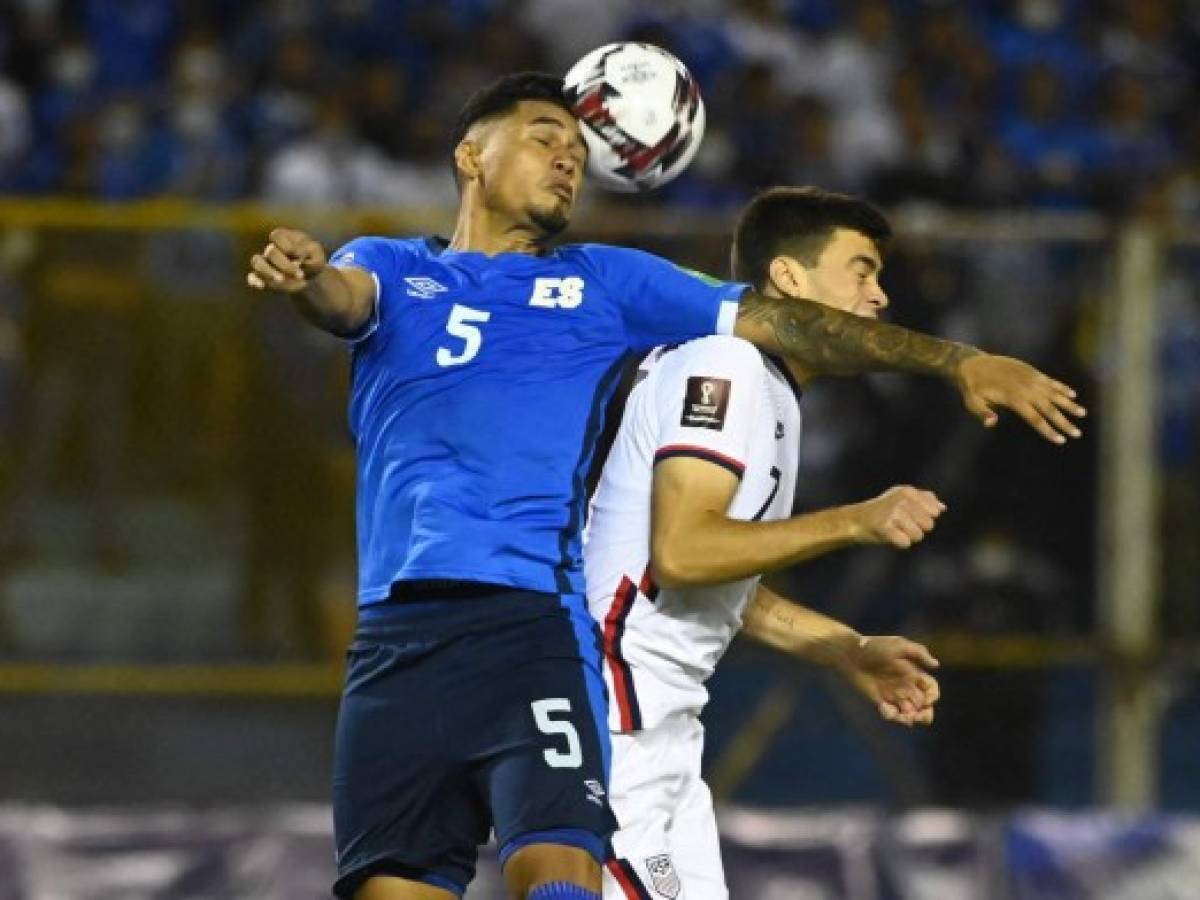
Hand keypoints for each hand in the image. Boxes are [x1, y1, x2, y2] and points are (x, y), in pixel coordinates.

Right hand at [246, 228, 327, 292]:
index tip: (303, 258)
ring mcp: (265, 262)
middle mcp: (271, 248)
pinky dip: (255, 281)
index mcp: (283, 237)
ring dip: (268, 272)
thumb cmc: (312, 260)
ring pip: (256, 262)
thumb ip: (311, 260)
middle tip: (300, 275)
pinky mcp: (262, 276)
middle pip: (270, 252)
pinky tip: (262, 286)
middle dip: (285, 265)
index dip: (289, 248)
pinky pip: (252, 277)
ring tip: (281, 280)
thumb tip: (299, 264)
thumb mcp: (318, 258)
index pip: (277, 236)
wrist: (309, 274)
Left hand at [838, 636, 939, 725]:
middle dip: (925, 715)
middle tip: (917, 716)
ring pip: (909, 713)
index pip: (931, 690)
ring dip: (910, 719)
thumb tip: (936, 665)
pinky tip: (885, 709)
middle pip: (924, 707)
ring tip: (904, 717)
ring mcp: (893, 694)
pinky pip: (890, 714)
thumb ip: (919, 652)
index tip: (926, 700)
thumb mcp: (899, 644)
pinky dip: (891, 716)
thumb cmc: (875, 646)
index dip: (932, 697)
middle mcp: (905, 686)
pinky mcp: (879, 700)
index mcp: (913, 673)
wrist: (850, 653)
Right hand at [851, 486, 944, 548]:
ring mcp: (892, 513)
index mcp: (908, 491)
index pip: (934, 512)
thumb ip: (924, 500)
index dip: (923, 518)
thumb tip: (942, 508)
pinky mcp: (884, 527)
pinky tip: (888, 537)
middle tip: (900, 524)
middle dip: (917, 529)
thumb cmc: (882, 510)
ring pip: (918, 536)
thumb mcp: (902, 498)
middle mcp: (901, 500)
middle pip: (929, 526)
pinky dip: (898, 544)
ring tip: (894, 530)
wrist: (855, 520)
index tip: (908, 515)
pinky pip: (905, 543)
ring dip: (908, 537)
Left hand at [955, 354, 1085, 443]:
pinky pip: (1050, 381)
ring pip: (1054, 394)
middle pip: (1049, 409)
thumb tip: (991, 423)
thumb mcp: (972, 402)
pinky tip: (1072, 395)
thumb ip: (982, 413)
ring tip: (1083, 414)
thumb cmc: (972, 387)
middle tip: (1077, 434)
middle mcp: (1026, 389)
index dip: (1049, 431)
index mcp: (1014, 399)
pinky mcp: (1031, 371)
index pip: (1036, 419)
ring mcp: (1030, 379)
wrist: (973, 364)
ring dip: (1069, 404)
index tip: (1061, 441)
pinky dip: (1062, 388)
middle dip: (1064, 422)